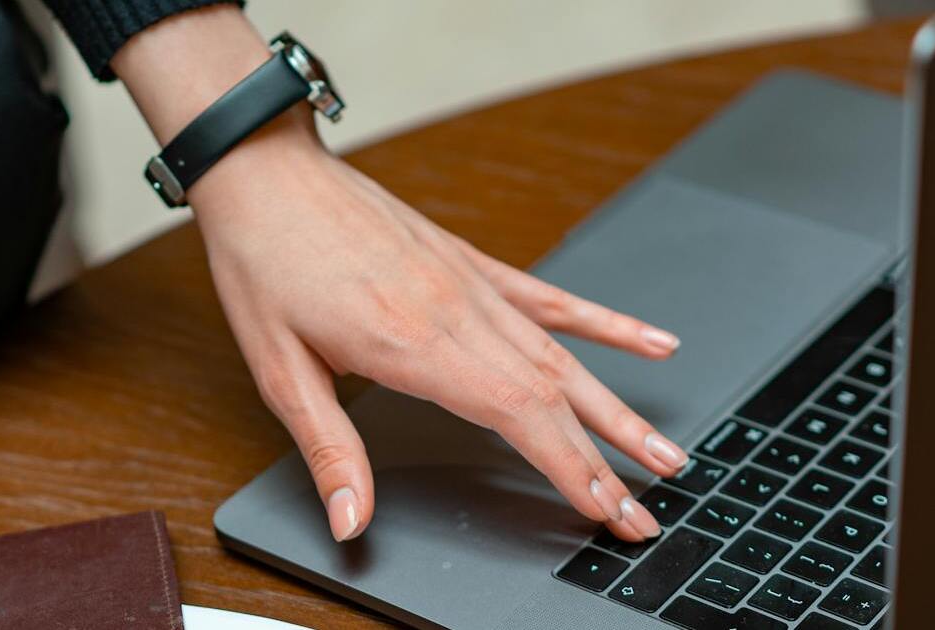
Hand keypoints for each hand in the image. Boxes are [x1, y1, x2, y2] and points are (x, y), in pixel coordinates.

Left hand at [112, 4, 688, 542]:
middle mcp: (457, 312)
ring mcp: (472, 284)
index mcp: (413, 343)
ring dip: (619, 407)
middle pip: (554, 396)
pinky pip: (551, 298)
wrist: (269, 174)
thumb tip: (351, 520)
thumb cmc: (266, 263)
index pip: (518, 417)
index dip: (571, 470)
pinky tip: (650, 341)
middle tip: (649, 509)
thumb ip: (328, 450)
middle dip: (608, 459)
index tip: (607, 510)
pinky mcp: (471, 262)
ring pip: (565, 354)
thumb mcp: (280, 370)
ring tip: (668, 449)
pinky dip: (604, 323)